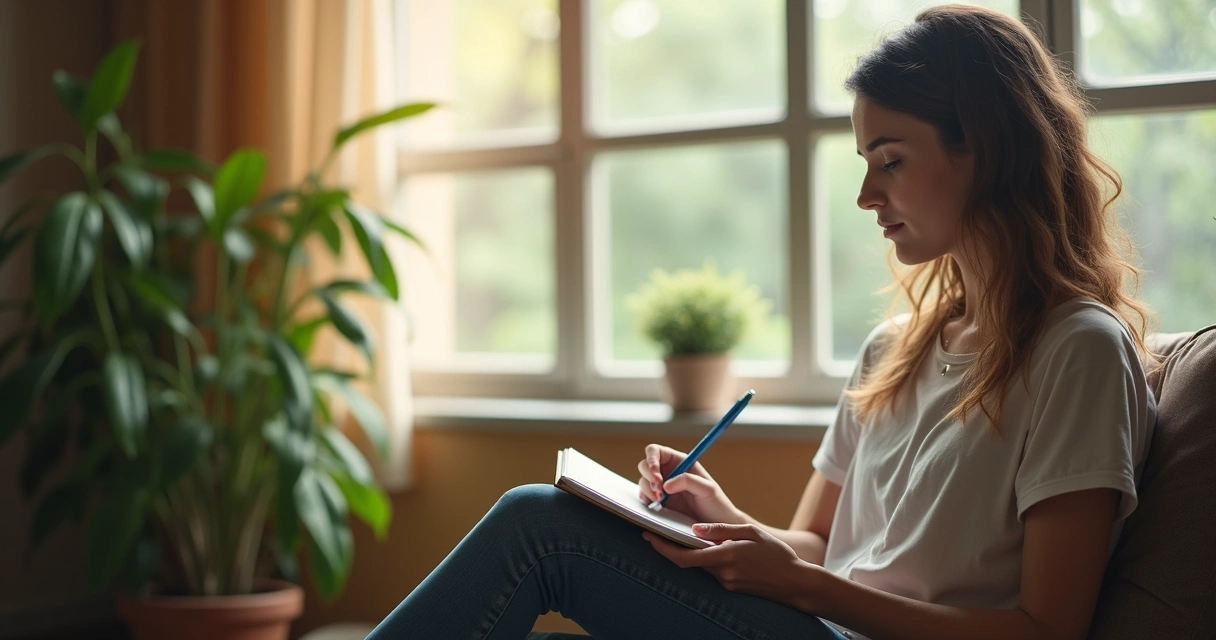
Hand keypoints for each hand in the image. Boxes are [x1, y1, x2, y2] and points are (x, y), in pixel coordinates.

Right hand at [636, 444, 744, 523]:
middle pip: (645, 465)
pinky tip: (657, 507)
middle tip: (659, 492)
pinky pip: (644, 497)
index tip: (656, 475)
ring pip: (643, 482)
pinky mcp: (658, 502)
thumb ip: (687, 481)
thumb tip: (666, 484)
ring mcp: (662, 487)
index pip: (655, 451)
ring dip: (648, 491)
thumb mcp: (707, 489)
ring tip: (661, 502)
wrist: (716, 526)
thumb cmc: (716, 504)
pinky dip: (646, 501)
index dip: (651, 460)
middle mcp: (668, 472)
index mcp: (679, 462)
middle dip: (649, 478)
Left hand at [643, 523, 826, 610]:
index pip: (684, 557)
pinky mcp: (732, 588)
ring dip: (691, 554)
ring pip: (700, 566)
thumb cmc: (777, 554)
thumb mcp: (751, 533)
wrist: (796, 583)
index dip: (663, 548)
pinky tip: (710, 550)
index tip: (649, 536)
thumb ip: (721, 530)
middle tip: (654, 534)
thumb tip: (695, 528)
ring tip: (683, 536)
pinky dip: (706, 560)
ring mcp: (726, 583)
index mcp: (725, 557)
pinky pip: (713, 572)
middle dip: (670, 549)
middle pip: (687, 562)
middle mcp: (722, 573)